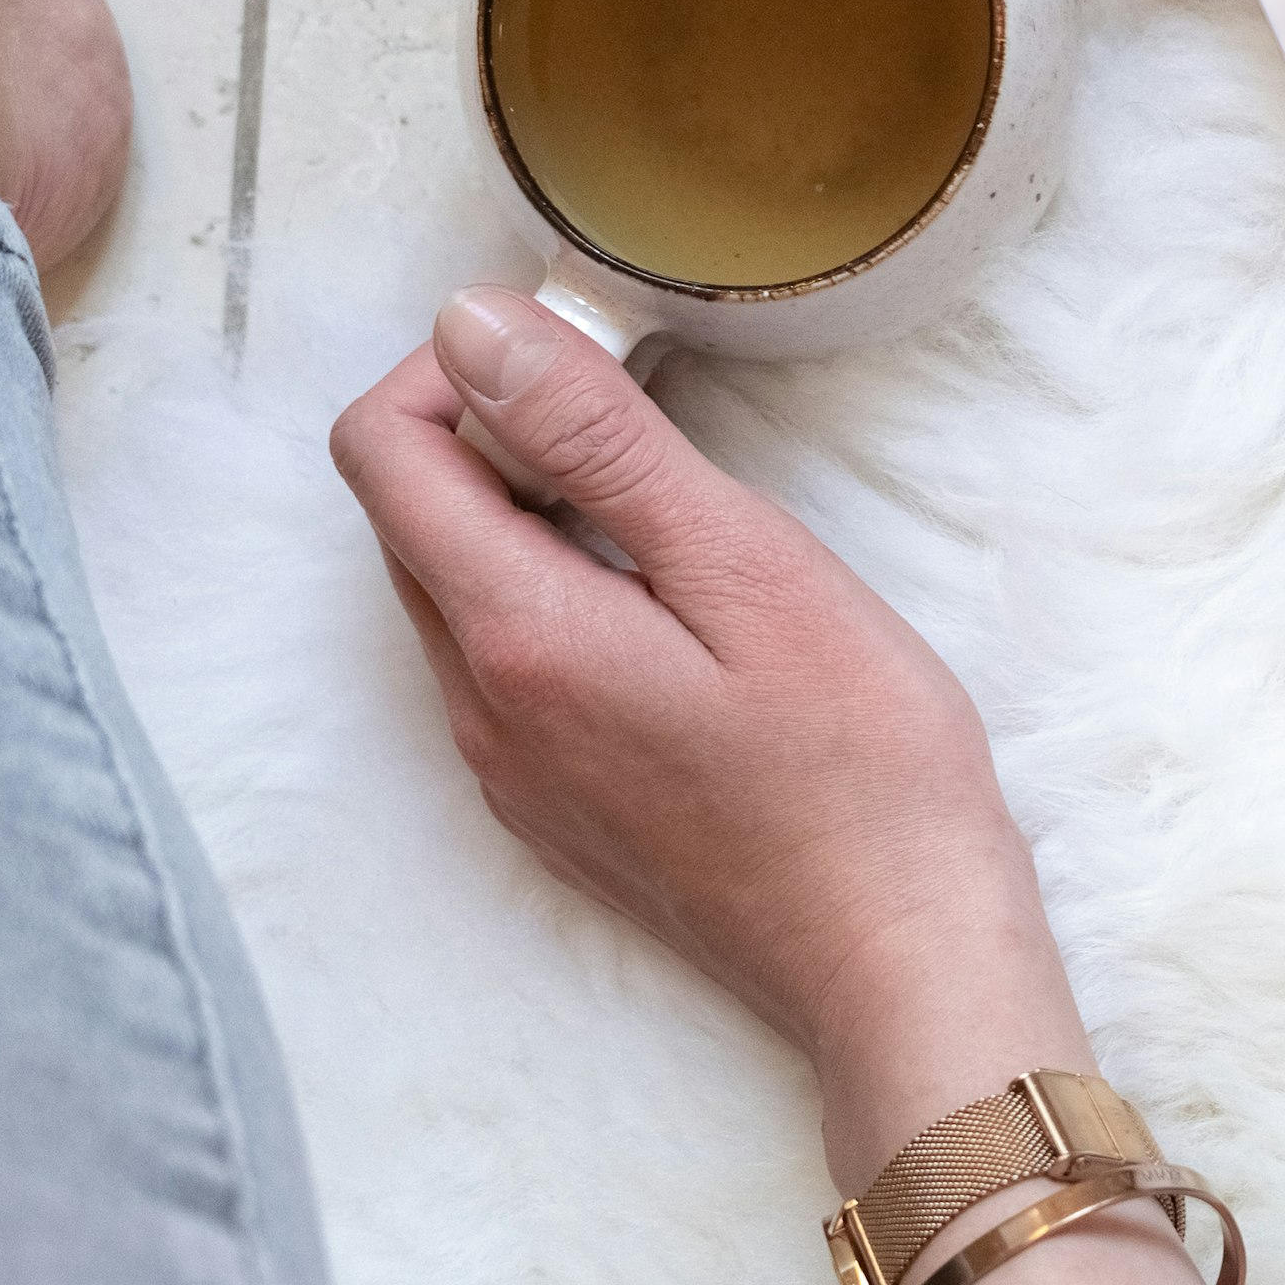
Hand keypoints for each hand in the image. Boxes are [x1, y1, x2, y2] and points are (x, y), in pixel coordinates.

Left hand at [332, 288, 1240, 1284]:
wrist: (901, 959)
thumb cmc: (861, 765)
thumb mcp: (748, 569)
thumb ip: (599, 444)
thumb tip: (470, 325)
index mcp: (515, 634)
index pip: (382, 450)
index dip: (462, 369)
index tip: (592, 358)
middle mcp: (479, 707)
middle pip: (409, 517)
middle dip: (498, 432)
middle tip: (650, 415)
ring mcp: (511, 769)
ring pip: (458, 591)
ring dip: (531, 515)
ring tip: (678, 512)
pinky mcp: (556, 809)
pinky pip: (509, 665)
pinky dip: (560, 597)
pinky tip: (681, 615)